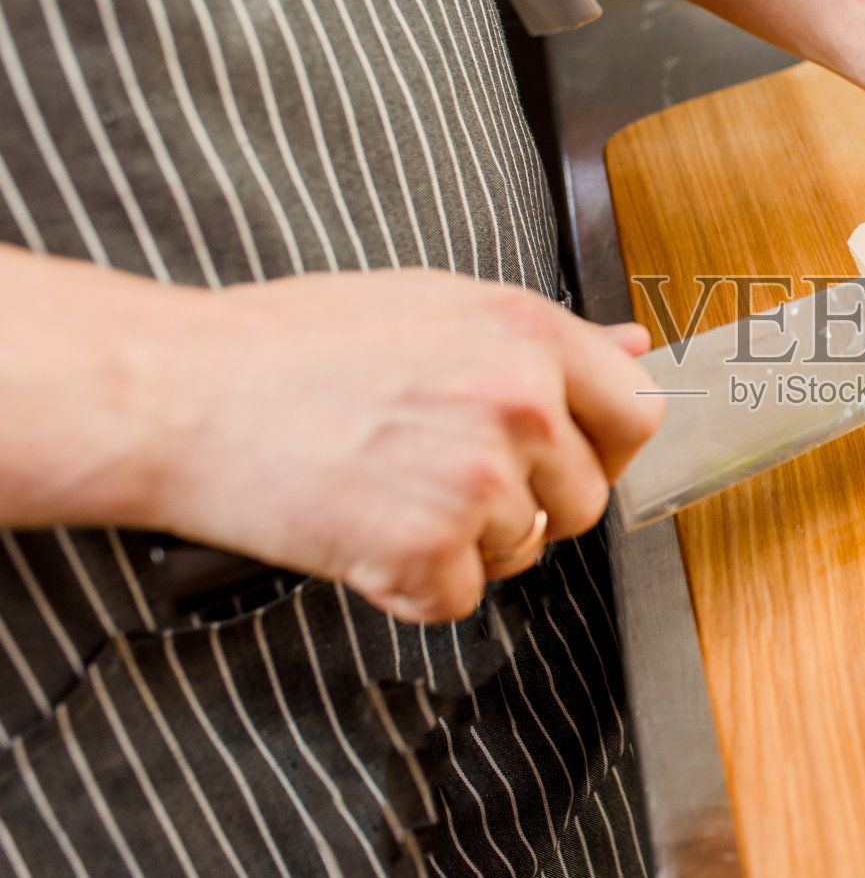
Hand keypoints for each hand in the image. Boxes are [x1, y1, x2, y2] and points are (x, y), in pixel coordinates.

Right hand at [138, 270, 662, 621]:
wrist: (182, 390)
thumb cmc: (295, 345)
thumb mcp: (437, 306)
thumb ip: (545, 339)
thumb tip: (634, 346)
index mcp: (529, 334)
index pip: (641, 414)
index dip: (606, 446)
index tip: (568, 456)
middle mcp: (519, 403)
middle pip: (588, 500)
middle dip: (531, 505)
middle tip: (448, 478)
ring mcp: (477, 478)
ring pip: (525, 552)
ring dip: (467, 544)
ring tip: (390, 490)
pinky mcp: (426, 547)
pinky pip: (458, 599)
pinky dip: (411, 586)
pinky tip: (364, 532)